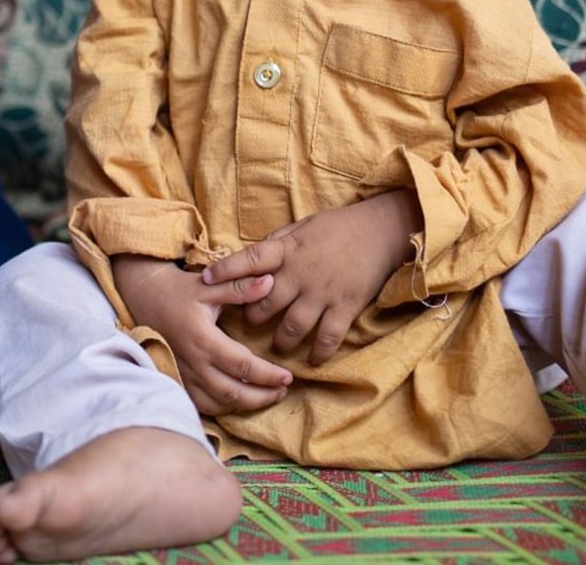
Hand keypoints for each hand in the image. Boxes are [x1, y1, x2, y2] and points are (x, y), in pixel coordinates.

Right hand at [112, 254, 292, 415]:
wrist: (144, 297)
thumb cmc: (179, 290)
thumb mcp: (210, 285)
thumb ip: (240, 287)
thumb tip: (270, 282)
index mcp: (203, 340)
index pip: (242, 366)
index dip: (268, 375)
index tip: (288, 376)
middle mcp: (193, 362)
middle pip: (232, 392)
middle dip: (261, 396)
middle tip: (283, 390)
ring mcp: (183, 374)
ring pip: (217, 403)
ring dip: (244, 405)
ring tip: (266, 397)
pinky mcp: (177, 378)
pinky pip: (201, 404)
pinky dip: (222, 407)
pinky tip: (237, 400)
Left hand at [201, 190, 420, 365]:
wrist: (380, 230)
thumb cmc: (337, 227)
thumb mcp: (301, 227)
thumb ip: (277, 243)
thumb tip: (251, 257)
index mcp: (288, 249)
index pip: (249, 259)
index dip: (226, 270)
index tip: (204, 279)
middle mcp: (301, 273)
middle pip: (265, 302)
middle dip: (252, 317)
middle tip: (247, 324)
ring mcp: (323, 292)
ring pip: (292, 326)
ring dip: (280, 341)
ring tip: (278, 346)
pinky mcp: (345, 306)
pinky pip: (327, 337)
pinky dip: (318, 352)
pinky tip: (312, 359)